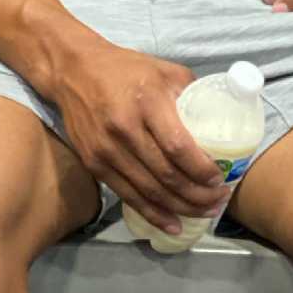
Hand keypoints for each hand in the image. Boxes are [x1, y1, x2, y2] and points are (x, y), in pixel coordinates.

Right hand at [55, 42, 229, 235]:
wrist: (72, 70)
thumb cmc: (124, 69)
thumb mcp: (163, 71)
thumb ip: (190, 94)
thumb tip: (221, 120)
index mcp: (146, 101)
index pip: (178, 147)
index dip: (202, 171)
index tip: (220, 179)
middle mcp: (124, 127)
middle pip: (167, 175)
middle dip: (198, 195)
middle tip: (219, 200)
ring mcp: (106, 148)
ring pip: (150, 190)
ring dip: (181, 208)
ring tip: (203, 213)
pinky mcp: (94, 162)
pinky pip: (128, 195)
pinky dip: (153, 214)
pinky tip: (173, 224)